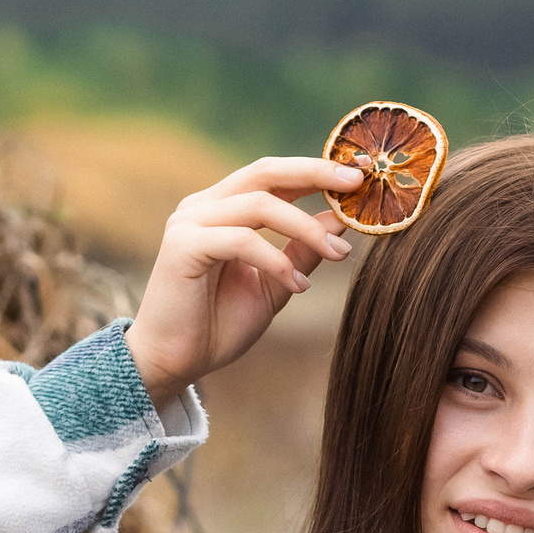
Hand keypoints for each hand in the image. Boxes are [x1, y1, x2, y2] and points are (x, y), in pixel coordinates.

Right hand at [125, 156, 361, 405]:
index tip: (360, 175)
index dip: (316, 169)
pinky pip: (241, 240)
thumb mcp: (277, 284)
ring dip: (305, 227)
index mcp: (223, 209)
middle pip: (265, 171)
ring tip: (337, 255)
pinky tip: (298, 286)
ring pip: (259, 205)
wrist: (173, 363)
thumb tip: (342, 220)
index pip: (273, 175)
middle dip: (315, 173)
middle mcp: (203, 206)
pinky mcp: (182, 246)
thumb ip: (302, 250)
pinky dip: (276, 260)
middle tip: (356, 185)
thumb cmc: (218, 325)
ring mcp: (189, 222)